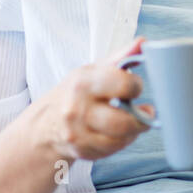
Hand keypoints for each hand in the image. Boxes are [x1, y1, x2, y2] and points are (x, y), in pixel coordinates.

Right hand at [30, 36, 154, 161]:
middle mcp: (76, 109)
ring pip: (121, 138)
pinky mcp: (81, 150)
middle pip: (123, 121)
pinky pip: (113, 149)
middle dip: (142, 117)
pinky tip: (117, 132)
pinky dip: (121, 141)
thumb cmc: (79, 91)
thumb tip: (144, 42)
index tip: (135, 87)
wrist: (47, 121)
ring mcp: (77, 133)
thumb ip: (122, 56)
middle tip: (145, 111)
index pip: (123, 85)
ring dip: (133, 130)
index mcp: (83, 83)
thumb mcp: (96, 70)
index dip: (136, 86)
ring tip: (132, 119)